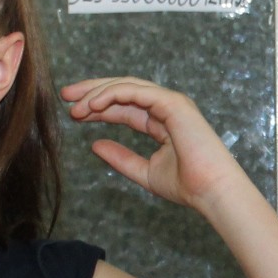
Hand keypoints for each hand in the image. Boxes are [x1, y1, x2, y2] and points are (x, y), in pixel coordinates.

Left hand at [61, 76, 251, 213]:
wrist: (210, 191)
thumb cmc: (187, 185)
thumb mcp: (144, 171)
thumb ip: (121, 158)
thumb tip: (95, 145)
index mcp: (161, 121)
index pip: (124, 106)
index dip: (98, 107)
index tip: (74, 113)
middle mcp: (166, 107)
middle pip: (122, 90)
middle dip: (93, 91)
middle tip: (66, 96)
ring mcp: (171, 102)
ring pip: (127, 86)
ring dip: (98, 92)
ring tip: (75, 105)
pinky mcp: (173, 103)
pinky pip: (136, 92)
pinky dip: (113, 94)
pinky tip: (93, 105)